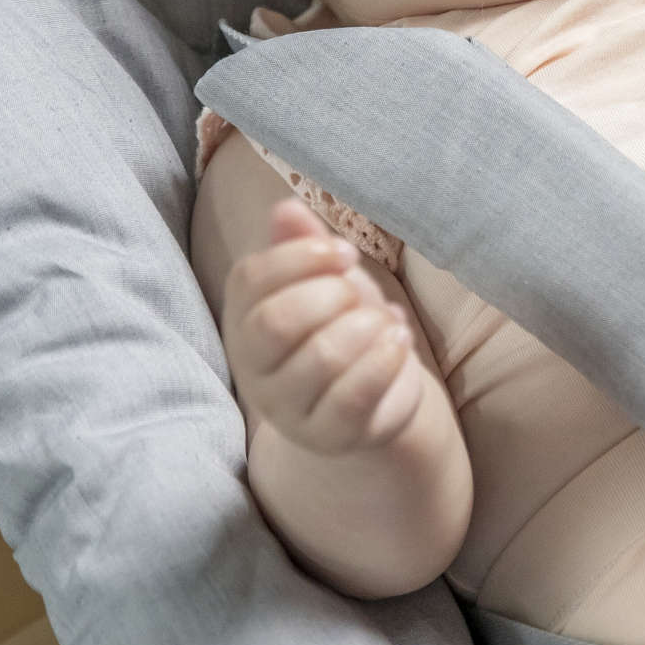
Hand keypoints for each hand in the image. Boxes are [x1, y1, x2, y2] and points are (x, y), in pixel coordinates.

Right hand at [223, 198, 424, 454]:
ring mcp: (289, 410)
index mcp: (245, 322)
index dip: (300, 256)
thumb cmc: (341, 326)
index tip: (344, 252)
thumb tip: (286, 208)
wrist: (374, 397)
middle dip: (330, 294)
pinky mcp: (330, 437)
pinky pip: (355, 396)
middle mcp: (255, 371)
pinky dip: (385, 359)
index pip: (250, 280)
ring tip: (386, 320)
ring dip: (365, 326)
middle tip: (359, 292)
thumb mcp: (325, 280)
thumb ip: (302, 246)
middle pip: (277, 321)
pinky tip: (400, 341)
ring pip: (321, 357)